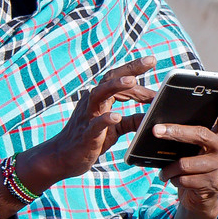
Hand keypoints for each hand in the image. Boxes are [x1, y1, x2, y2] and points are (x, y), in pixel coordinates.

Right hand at [26, 56, 156, 185]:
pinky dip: (105, 119)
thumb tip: (153, 115)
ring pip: (99, 94)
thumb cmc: (90, 140)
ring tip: (132, 81)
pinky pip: (95, 124)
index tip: (154, 65)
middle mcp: (93, 102)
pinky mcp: (86, 134)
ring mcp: (87, 117)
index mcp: (101, 99)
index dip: (138, 75)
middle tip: (151, 60)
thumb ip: (132, 120)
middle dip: (130, 69)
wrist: (62, 158)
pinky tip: (116, 117)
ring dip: (115, 86)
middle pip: (110, 79)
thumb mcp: (116, 129)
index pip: (119, 80)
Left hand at [157, 94, 217, 218]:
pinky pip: (185, 179)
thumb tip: (163, 126)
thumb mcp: (196, 150)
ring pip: (186, 163)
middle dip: (176, 132)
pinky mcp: (214, 183)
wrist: (201, 198)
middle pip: (200, 135)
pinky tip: (175, 181)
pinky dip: (174, 181)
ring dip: (169, 169)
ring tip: (164, 172)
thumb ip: (192, 138)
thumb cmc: (194, 168)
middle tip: (156, 130)